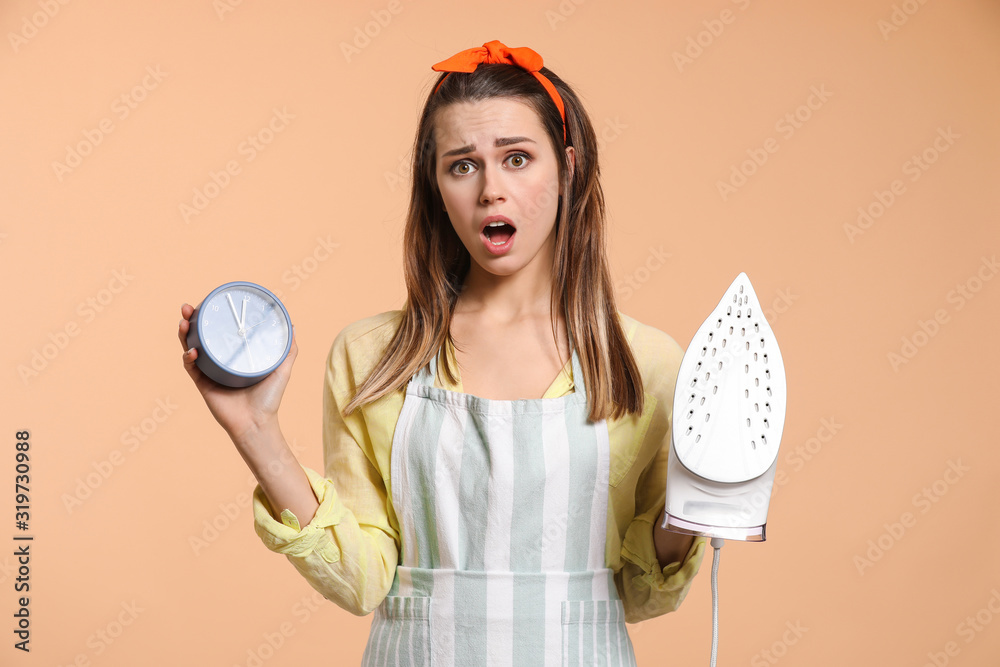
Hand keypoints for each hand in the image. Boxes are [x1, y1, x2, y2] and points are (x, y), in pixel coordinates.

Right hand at [178, 302, 297, 441]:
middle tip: (188, 307)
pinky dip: (188, 358)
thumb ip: (288, 349)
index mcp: (235, 356)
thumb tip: (291, 324)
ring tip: (184, 321)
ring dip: (184, 334)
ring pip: (190, 348)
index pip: (220, 331)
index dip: (212, 316)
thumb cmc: (270, 399)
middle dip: (191, 320)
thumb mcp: (282, 369)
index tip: (211, 302)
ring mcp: (210, 372)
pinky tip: (192, 351)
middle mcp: (220, 362)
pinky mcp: (203, 385)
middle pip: (200, 336)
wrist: (257, 424)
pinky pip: (191, 368)